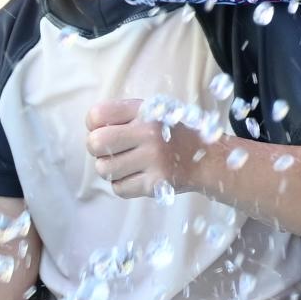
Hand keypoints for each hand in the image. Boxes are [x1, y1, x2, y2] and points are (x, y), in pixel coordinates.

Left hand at [87, 98, 206, 198]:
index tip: (107, 129)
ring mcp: (154, 160)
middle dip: (98, 150)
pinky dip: (123, 186)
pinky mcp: (156, 184)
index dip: (95, 125)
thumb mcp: (155, 112)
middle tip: (113, 152)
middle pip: (95, 143)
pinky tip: (138, 177)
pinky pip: (119, 188)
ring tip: (127, 165)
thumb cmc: (173, 135)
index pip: (97, 115)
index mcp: (146, 111)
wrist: (209, 159)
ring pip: (104, 169)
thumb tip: (91, 130)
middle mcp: (150, 133)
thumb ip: (125, 116)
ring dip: (111, 170)